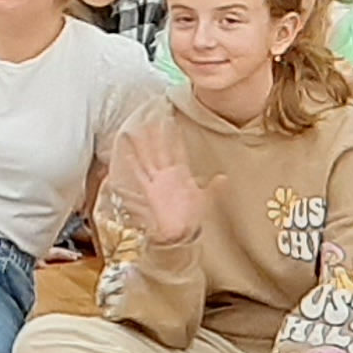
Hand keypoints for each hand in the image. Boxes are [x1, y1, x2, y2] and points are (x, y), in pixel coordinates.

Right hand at [109, 114, 206, 248]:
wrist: (180, 233)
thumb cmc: (192, 217)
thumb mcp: (206, 199)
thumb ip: (213, 188)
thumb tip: (223, 177)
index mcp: (180, 174)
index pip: (177, 151)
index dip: (175, 137)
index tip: (173, 122)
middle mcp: (167, 175)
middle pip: (160, 150)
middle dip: (157, 135)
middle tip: (152, 118)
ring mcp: (157, 182)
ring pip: (148, 158)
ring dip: (143, 145)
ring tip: (138, 130)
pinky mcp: (149, 191)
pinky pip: (139, 175)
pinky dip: (133, 164)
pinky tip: (128, 154)